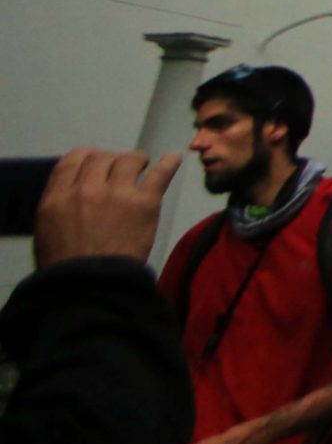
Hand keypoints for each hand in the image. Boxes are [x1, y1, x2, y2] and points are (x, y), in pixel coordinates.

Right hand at [34, 148, 180, 268]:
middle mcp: (86, 189)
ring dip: (137, 160)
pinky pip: (160, 173)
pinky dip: (169, 163)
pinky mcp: (144, 203)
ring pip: (129, 160)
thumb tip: (71, 192)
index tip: (96, 160)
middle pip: (102, 158)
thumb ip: (59, 205)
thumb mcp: (45, 231)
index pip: (73, 160)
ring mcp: (117, 193)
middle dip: (111, 160)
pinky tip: (174, 158)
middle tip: (121, 168)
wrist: (90, 286)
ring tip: (143, 166)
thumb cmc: (65, 267)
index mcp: (57, 197)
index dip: (87, 156)